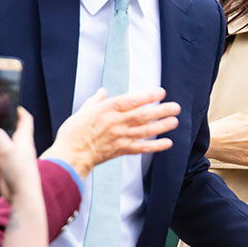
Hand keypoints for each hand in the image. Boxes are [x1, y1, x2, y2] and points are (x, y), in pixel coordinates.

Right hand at [0, 108, 40, 200]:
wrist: (22, 195)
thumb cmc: (19, 169)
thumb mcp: (6, 148)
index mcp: (23, 138)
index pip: (25, 119)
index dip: (19, 110)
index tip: (8, 105)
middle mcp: (18, 148)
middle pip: (8, 134)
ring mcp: (12, 160)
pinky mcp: (5, 171)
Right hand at [41, 87, 178, 178]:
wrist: (71, 155)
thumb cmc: (74, 132)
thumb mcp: (83, 111)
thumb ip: (96, 101)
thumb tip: (103, 91)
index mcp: (107, 109)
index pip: (132, 100)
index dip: (148, 96)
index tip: (161, 92)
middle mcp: (117, 122)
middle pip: (144, 115)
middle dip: (162, 110)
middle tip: (176, 107)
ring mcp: (121, 137)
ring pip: (146, 130)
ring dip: (162, 126)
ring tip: (175, 121)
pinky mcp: (121, 150)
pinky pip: (142, 148)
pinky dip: (156, 146)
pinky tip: (167, 143)